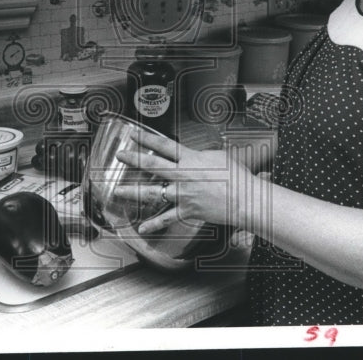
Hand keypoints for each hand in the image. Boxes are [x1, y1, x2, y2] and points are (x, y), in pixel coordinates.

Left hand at [114, 130, 257, 233]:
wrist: (244, 199)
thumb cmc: (238, 177)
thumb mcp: (219, 156)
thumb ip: (201, 155)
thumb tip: (194, 155)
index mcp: (191, 159)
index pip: (164, 145)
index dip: (147, 139)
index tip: (133, 135)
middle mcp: (183, 175)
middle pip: (153, 165)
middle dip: (133, 159)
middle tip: (120, 155)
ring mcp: (183, 194)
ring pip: (153, 192)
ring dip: (133, 191)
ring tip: (118, 191)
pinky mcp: (187, 210)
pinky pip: (167, 218)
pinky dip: (154, 224)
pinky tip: (142, 227)